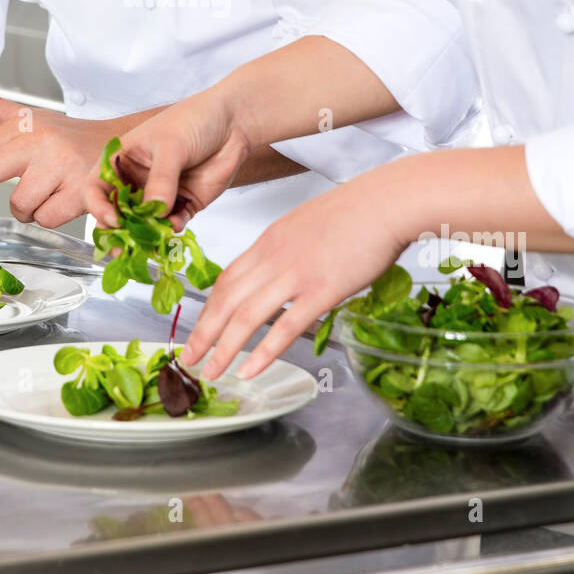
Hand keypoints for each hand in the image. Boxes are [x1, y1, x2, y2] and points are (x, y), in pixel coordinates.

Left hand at [0, 84, 122, 224]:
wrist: (120, 142)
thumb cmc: (68, 136)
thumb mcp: (29, 116)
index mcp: (25, 126)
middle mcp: (43, 142)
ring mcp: (64, 166)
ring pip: (22, 206)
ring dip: (30, 207)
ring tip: (49, 188)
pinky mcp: (83, 190)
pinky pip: (48, 218)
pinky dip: (53, 215)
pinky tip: (66, 197)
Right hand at [84, 86, 252, 229]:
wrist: (233, 122)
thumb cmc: (194, 119)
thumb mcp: (171, 145)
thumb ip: (162, 179)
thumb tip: (155, 210)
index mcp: (122, 160)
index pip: (96, 188)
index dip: (99, 206)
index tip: (113, 219)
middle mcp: (136, 180)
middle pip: (118, 212)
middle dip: (119, 231)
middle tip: (124, 246)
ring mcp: (159, 194)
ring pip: (144, 224)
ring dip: (146, 236)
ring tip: (151, 245)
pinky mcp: (183, 205)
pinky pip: (172, 224)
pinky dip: (172, 230)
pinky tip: (177, 226)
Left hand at [180, 163, 412, 381]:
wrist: (386, 201)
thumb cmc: (357, 211)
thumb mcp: (307, 224)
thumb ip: (289, 248)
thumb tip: (283, 269)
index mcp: (270, 241)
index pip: (227, 278)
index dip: (208, 307)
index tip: (199, 327)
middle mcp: (274, 257)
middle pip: (226, 299)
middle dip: (202, 333)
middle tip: (187, 358)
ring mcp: (295, 274)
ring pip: (246, 317)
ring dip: (223, 349)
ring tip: (210, 372)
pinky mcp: (321, 291)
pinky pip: (284, 327)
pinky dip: (262, 353)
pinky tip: (249, 370)